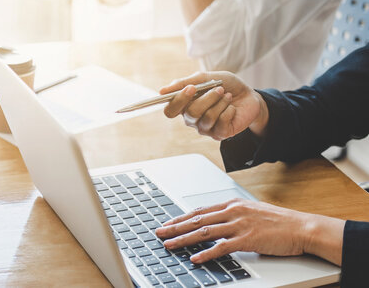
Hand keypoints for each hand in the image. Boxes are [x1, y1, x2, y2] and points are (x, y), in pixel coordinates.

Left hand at [155, 198, 344, 265]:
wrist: (302, 227)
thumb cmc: (280, 222)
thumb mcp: (253, 211)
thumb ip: (235, 215)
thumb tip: (219, 221)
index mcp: (233, 204)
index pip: (200, 210)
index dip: (181, 217)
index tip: (168, 223)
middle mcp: (233, 212)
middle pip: (197, 219)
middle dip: (175, 227)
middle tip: (160, 233)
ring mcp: (239, 225)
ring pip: (204, 231)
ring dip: (184, 239)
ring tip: (169, 244)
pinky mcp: (247, 239)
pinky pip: (221, 247)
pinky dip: (206, 253)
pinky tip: (195, 258)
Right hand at [160, 71, 268, 139]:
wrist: (249, 96)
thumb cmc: (225, 86)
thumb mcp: (206, 78)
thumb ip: (185, 82)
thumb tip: (162, 91)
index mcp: (184, 106)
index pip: (170, 110)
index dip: (178, 101)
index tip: (191, 88)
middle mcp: (191, 119)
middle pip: (190, 113)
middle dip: (207, 98)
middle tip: (218, 88)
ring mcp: (205, 128)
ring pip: (206, 117)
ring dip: (220, 103)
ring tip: (227, 96)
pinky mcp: (219, 134)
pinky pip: (220, 123)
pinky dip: (228, 111)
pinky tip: (232, 108)